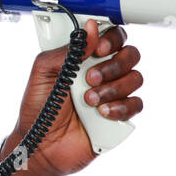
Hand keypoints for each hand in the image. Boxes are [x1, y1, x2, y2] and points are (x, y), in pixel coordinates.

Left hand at [0, 21, 142, 175]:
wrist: (40, 145)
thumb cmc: (39, 109)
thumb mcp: (43, 72)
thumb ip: (67, 50)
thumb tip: (89, 30)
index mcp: (85, 58)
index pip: (111, 36)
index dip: (111, 38)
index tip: (98, 48)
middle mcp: (103, 73)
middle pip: (130, 54)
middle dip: (112, 65)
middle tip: (89, 78)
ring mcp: (113, 94)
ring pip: (135, 78)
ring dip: (113, 88)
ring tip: (89, 100)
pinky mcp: (119, 116)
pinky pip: (136, 105)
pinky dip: (120, 107)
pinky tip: (102, 113)